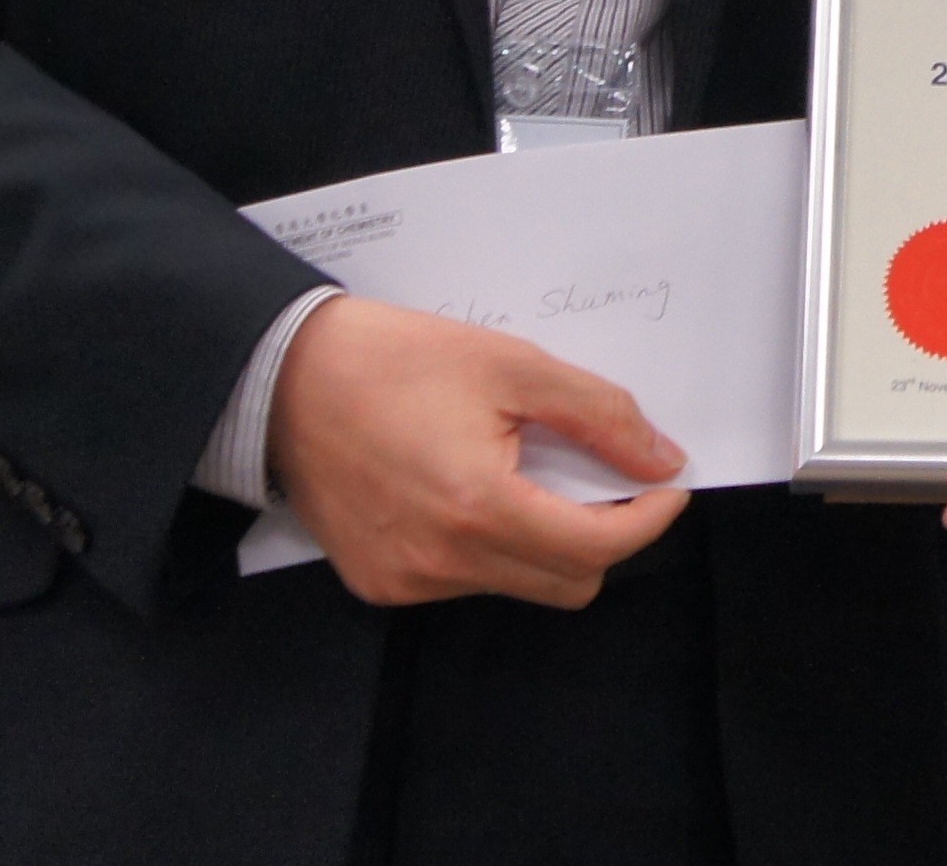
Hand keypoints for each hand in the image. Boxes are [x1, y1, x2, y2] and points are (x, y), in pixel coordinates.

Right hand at [265, 295, 689, 610]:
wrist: (281, 378)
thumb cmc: (395, 360)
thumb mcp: (511, 364)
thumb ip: (598, 415)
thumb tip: (661, 460)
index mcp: (479, 507)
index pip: (598, 548)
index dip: (649, 517)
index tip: (665, 482)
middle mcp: (442, 563)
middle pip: (568, 582)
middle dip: (603, 534)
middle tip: (598, 475)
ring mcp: (406, 582)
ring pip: (519, 586)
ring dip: (543, 540)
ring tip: (522, 471)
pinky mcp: (378, 584)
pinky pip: (464, 584)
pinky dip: (489, 547)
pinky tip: (469, 491)